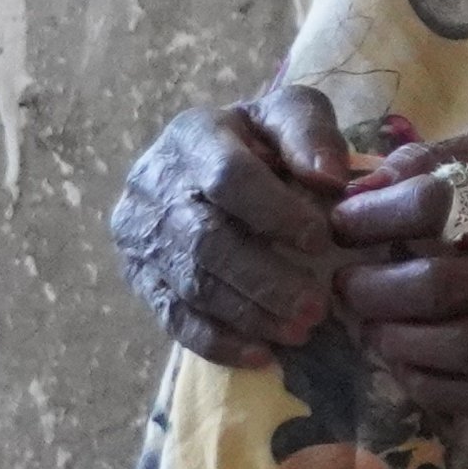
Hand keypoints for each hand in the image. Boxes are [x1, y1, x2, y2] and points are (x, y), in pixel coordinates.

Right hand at [109, 88, 362, 365]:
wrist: (212, 156)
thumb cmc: (263, 138)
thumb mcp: (290, 114)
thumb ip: (310, 134)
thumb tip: (329, 178)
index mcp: (193, 136)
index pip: (229, 178)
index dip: (275, 212)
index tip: (321, 241)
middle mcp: (154, 184)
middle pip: (206, 241)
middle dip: (264, 280)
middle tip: (315, 309)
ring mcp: (140, 232)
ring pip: (190, 283)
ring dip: (247, 314)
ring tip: (300, 332)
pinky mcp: (138, 273)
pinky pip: (170, 315)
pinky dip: (215, 340)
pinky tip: (259, 354)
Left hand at [328, 133, 467, 420]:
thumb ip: (434, 161)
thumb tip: (362, 191)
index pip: (438, 206)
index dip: (375, 216)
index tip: (344, 224)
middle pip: (436, 287)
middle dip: (372, 289)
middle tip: (348, 284)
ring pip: (452, 348)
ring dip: (392, 339)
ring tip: (372, 323)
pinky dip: (424, 384)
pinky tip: (405, 362)